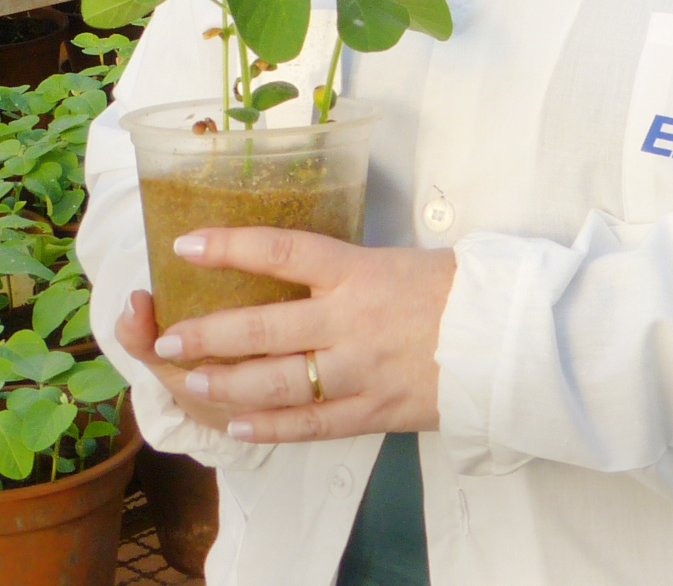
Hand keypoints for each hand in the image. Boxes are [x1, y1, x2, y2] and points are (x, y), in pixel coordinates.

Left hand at [132, 229, 456, 443]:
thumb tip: (296, 269)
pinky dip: (271, 427)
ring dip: (227, 383)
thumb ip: (346, 272)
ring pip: (278, 382)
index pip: (284, 251)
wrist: (505, 336)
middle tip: (167, 338)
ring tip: (191, 381)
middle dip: (208, 334)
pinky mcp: (374, 411)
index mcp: (361, 272)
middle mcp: (353, 320)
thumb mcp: (398, 260)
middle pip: (264, 326)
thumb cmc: (454, 289)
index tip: (186, 244)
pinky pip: (312, 425)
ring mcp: (361, 370)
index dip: (231, 246)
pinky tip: (239, 425)